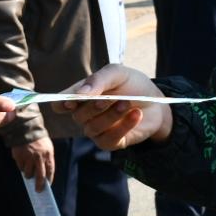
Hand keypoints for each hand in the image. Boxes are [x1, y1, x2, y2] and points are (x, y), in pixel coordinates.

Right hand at [11, 136, 56, 191]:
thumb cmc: (39, 140)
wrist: (26, 128)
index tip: (47, 186)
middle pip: (40, 175)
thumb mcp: (47, 147)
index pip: (50, 170)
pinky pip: (20, 167)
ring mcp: (28, 157)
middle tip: (38, 190)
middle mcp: (38, 157)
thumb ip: (46, 159)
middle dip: (39, 185)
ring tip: (28, 172)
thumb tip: (44, 175)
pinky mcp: (19, 156)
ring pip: (28, 173)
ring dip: (28, 175)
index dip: (49, 179)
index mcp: (48, 154)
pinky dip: (21, 167)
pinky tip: (22, 161)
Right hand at [57, 65, 174, 149]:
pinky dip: (124, 126)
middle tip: (113, 98)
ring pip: (93, 128)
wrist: (156, 103)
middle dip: (95, 106)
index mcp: (81, 95)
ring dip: (112, 115)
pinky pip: (109, 139)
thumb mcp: (117, 73)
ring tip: (128, 103)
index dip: (60, 103)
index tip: (70, 101)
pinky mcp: (110, 142)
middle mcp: (84, 114)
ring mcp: (96, 129)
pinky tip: (136, 114)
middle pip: (78, 116)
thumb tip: (80, 93)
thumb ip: (98, 80)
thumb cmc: (132, 85)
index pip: (60, 103)